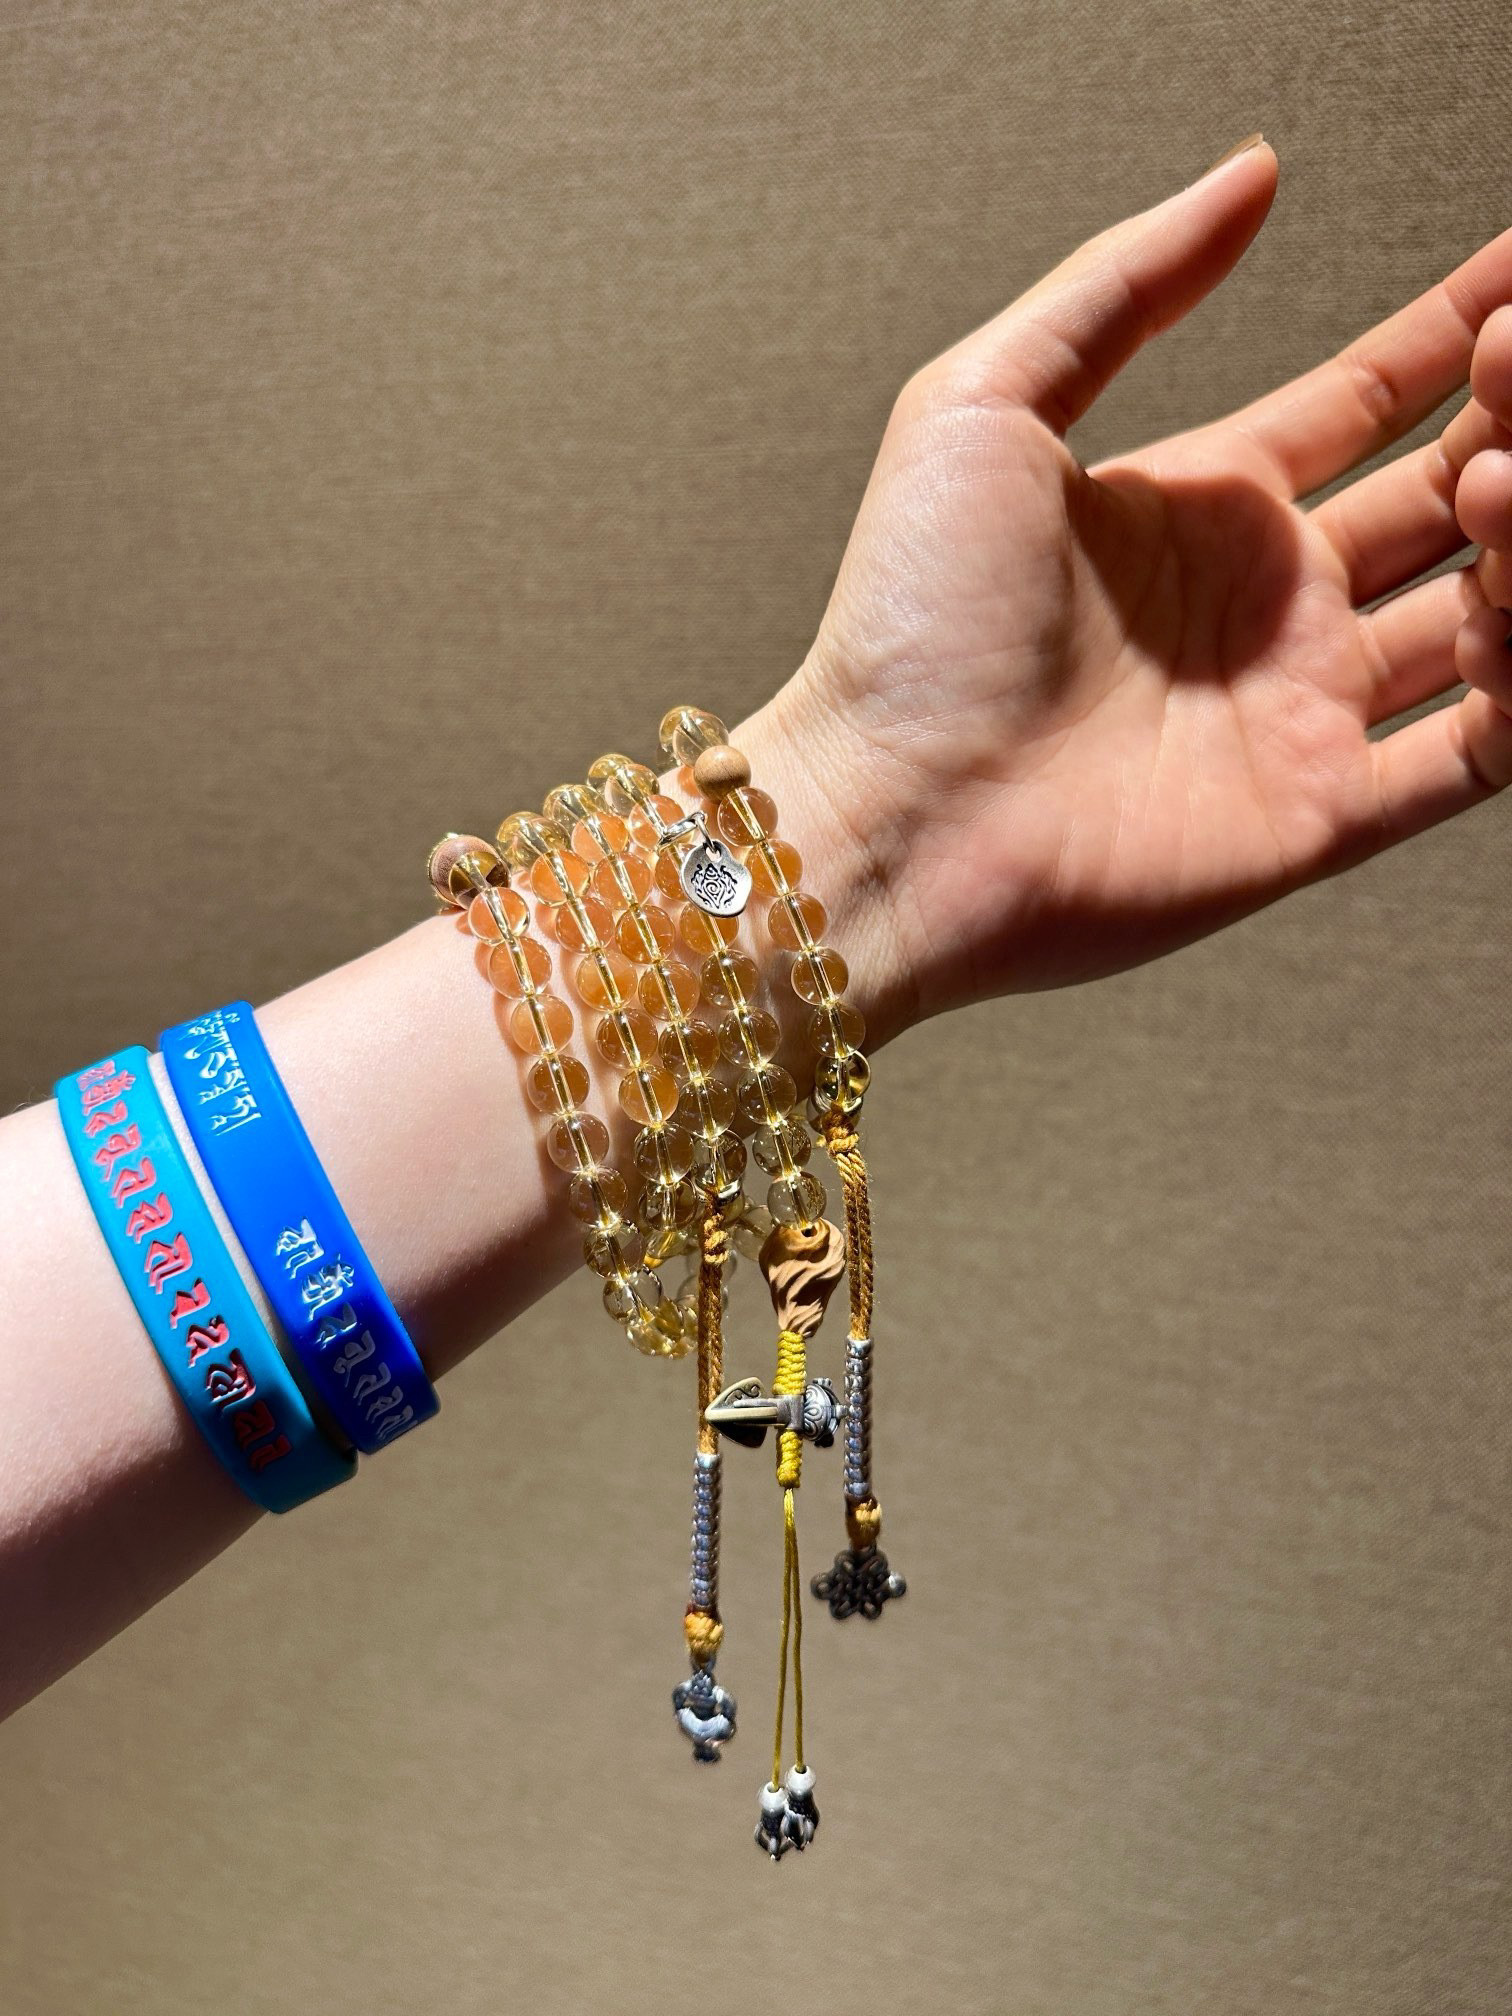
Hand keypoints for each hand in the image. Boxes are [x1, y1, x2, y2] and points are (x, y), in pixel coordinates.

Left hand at [749, 138, 1511, 1037]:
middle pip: (1440, 496)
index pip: (1365, 401)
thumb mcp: (985, 404)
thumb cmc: (907, 628)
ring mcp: (1294, 712)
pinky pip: (1472, 753)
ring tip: (1502, 483)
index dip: (1453, 334)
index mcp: (1196, 507)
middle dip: (1502, 424)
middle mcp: (1260, 608)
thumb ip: (1124, 284)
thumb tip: (1248, 175)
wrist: (892, 815)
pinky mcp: (1314, 815)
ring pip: (1476, 614)